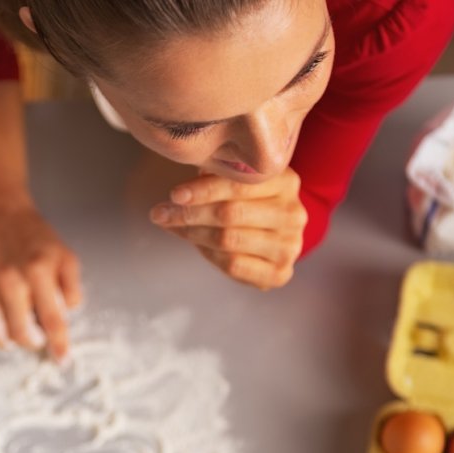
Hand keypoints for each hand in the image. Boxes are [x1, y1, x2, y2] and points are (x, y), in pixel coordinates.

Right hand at [0, 201, 81, 359]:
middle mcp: (8, 279)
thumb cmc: (36, 237)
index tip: (62, 361)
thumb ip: (73, 288)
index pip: (52, 319)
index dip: (59, 344)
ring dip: (6, 343)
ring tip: (15, 335)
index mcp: (38, 271)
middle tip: (37, 335)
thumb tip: (67, 317)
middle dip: (34, 341)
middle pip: (21, 333)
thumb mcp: (66, 256)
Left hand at [149, 168, 306, 289]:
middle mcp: (293, 214)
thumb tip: (178, 191)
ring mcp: (289, 246)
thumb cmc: (250, 202)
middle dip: (190, 213)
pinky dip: (209, 254)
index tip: (174, 194)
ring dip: (192, 234)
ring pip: (229, 240)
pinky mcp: (280, 273)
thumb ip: (215, 177)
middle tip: (160, 213)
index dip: (204, 189)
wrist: (275, 237)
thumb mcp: (238, 181)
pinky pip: (234, 265)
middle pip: (231, 214)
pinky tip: (196, 244)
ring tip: (171, 226)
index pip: (240, 184)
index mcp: (286, 182)